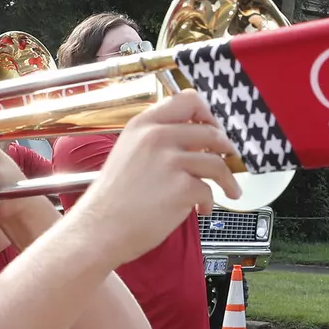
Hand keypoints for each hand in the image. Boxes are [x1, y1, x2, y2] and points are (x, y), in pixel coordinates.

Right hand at [69, 91, 239, 266]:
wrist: (99, 228)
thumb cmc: (112, 199)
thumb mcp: (128, 152)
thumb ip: (157, 141)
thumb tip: (194, 141)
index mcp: (143, 125)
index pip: (188, 100)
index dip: (208, 114)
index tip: (213, 127)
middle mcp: (156, 138)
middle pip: (210, 131)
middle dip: (225, 147)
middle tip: (229, 157)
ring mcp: (170, 162)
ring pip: (217, 162)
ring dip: (228, 179)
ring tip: (229, 189)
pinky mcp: (182, 188)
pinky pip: (209, 191)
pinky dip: (209, 203)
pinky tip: (201, 210)